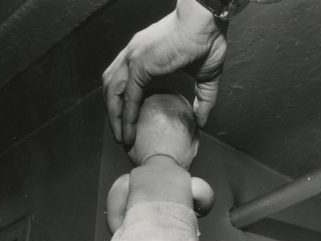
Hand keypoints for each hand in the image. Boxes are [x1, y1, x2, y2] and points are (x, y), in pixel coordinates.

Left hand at [103, 0, 228, 145]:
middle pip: (113, 87)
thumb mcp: (206, 78)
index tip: (128, 122)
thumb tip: (202, 121)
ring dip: (114, 116)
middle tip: (120, 134)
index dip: (123, 102)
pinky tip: (127, 132)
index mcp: (145, 55)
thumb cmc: (208, 41)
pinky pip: (127, 97)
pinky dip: (125, 116)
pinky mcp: (139, 65)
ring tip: (120, 137)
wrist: (206, 23)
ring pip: (113, 92)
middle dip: (113, 111)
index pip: (124, 81)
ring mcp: (133, 58)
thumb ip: (203, 100)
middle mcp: (134, 55)